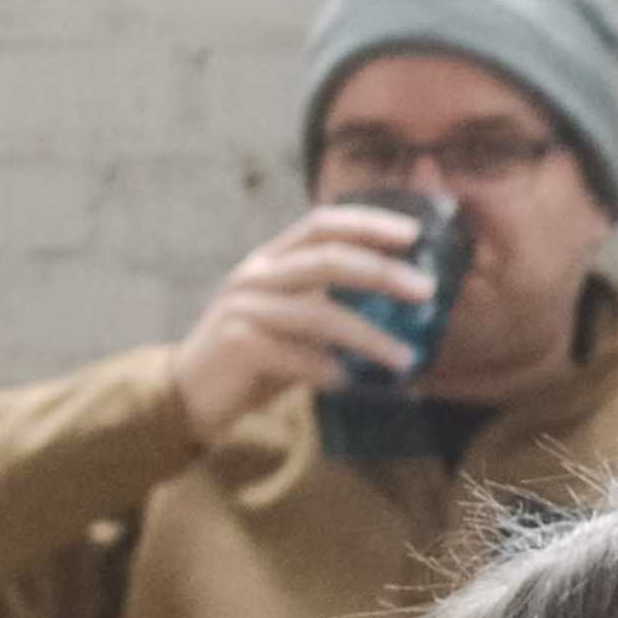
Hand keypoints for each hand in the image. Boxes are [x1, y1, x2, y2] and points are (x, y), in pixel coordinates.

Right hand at [175, 208, 428, 445]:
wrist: (191, 394)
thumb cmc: (256, 358)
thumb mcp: (295, 323)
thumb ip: (332, 307)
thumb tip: (402, 311)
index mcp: (271, 260)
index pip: (322, 224)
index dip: (368, 223)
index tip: (413, 235)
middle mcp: (256, 274)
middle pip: (327, 260)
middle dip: (382, 273)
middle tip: (426, 292)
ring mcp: (243, 307)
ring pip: (317, 313)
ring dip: (368, 337)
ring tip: (405, 360)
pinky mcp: (236, 344)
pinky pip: (294, 355)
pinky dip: (327, 370)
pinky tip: (347, 384)